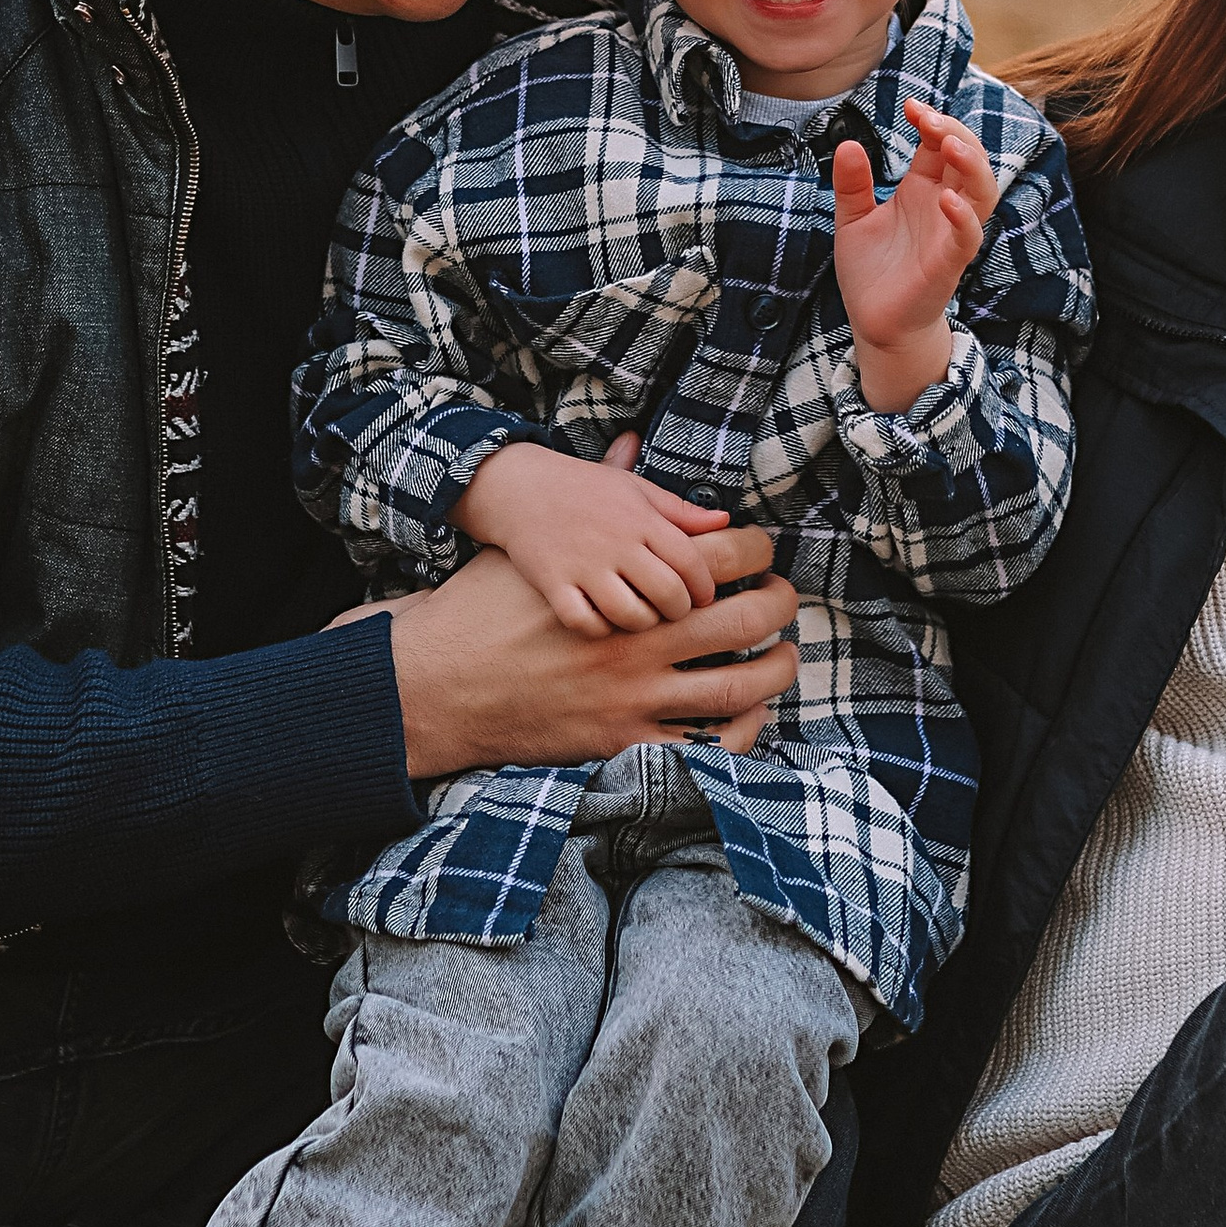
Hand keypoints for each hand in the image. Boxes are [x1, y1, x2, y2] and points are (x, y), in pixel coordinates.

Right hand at [387, 537, 799, 780]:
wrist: (440, 669)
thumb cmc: (498, 593)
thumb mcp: (551, 544)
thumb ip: (631, 509)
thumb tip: (683, 486)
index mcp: (626, 579)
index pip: (721, 555)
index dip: (756, 555)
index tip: (764, 560)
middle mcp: (638, 630)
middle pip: (740, 616)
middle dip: (776, 608)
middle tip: (785, 605)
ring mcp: (630, 689)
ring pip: (730, 685)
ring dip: (771, 675)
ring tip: (783, 661)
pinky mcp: (616, 736)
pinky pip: (694, 740)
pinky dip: (729, 731)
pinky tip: (744, 716)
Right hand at [457, 429, 731, 634]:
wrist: (518, 488)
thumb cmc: (584, 489)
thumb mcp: (634, 489)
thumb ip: (679, 510)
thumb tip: (726, 521)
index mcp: (641, 518)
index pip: (692, 563)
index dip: (705, 588)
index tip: (703, 598)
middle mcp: (616, 543)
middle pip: (668, 595)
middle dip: (679, 611)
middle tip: (676, 614)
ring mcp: (583, 566)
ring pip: (631, 615)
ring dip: (644, 624)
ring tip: (644, 620)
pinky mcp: (553, 585)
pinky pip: (586, 623)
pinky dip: (599, 629)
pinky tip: (604, 625)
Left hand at [834, 96, 997, 411]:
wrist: (875, 323)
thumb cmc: (872, 271)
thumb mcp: (852, 219)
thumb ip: (852, 184)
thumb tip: (847, 144)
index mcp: (923, 190)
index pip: (941, 144)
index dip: (932, 121)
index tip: (910, 106)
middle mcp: (942, 206)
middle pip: (968, 158)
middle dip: (953, 132)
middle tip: (927, 118)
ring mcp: (950, 234)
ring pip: (982, 191)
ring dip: (971, 165)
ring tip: (948, 145)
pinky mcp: (949, 264)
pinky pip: (967, 237)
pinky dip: (963, 217)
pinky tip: (947, 199)